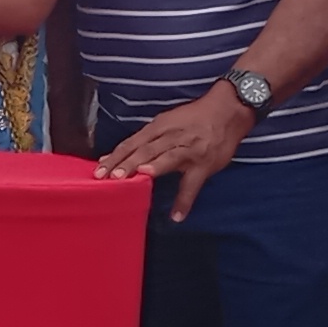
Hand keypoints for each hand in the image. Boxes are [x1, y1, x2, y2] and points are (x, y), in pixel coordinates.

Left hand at [96, 82, 259, 223]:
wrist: (229, 110)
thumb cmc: (193, 119)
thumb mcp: (167, 123)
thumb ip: (144, 141)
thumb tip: (115, 157)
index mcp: (160, 126)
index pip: (133, 141)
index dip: (116, 155)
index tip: (99, 169)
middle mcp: (172, 136)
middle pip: (146, 149)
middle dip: (128, 162)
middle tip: (110, 176)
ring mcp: (189, 150)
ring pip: (167, 158)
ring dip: (152, 168)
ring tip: (137, 181)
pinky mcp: (205, 164)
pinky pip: (193, 184)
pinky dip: (185, 200)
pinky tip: (176, 216)